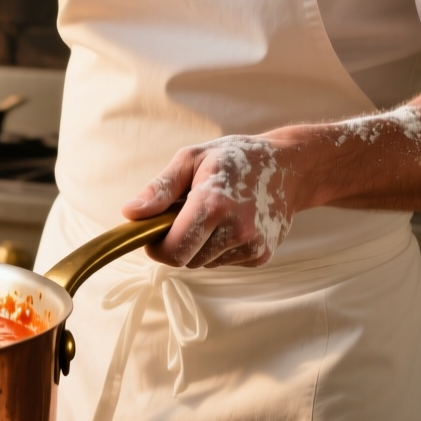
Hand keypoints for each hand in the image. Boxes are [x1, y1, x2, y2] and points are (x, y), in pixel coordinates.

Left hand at [121, 137, 299, 268]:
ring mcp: (252, 245)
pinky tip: (231, 223)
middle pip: (186, 260)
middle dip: (176, 243)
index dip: (156, 247)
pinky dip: (219, 248)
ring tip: (213, 214)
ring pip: (204, 263)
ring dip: (199, 246)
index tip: (154, 232)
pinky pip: (224, 262)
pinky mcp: (262, 255)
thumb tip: (129, 213)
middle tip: (185, 215)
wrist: (291, 167)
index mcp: (213, 204)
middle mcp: (236, 230)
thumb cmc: (236, 158)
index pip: (173, 250)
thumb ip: (159, 189)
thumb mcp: (192, 159)